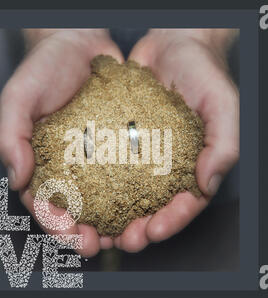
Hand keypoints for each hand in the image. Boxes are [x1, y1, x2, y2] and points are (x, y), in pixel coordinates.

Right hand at [0, 29, 123, 256]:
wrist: (79, 45)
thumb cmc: (44, 70)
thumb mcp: (18, 98)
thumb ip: (10, 137)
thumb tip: (17, 177)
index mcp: (42, 164)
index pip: (45, 204)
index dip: (56, 225)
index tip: (72, 237)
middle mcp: (70, 167)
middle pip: (77, 211)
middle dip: (86, 233)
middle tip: (99, 244)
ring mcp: (96, 160)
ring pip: (105, 200)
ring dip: (114, 223)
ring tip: (126, 233)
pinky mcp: (119, 147)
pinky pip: (128, 174)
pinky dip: (135, 192)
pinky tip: (145, 203)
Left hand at [114, 29, 238, 251]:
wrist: (172, 46)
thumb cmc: (202, 73)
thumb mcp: (222, 104)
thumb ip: (224, 145)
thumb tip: (208, 183)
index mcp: (192, 165)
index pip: (185, 203)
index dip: (172, 221)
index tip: (154, 230)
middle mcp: (165, 166)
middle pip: (153, 207)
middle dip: (139, 227)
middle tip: (123, 240)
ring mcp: (141, 155)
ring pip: (127, 193)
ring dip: (113, 215)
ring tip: (99, 228)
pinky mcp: (120, 141)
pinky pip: (107, 166)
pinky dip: (97, 184)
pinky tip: (84, 195)